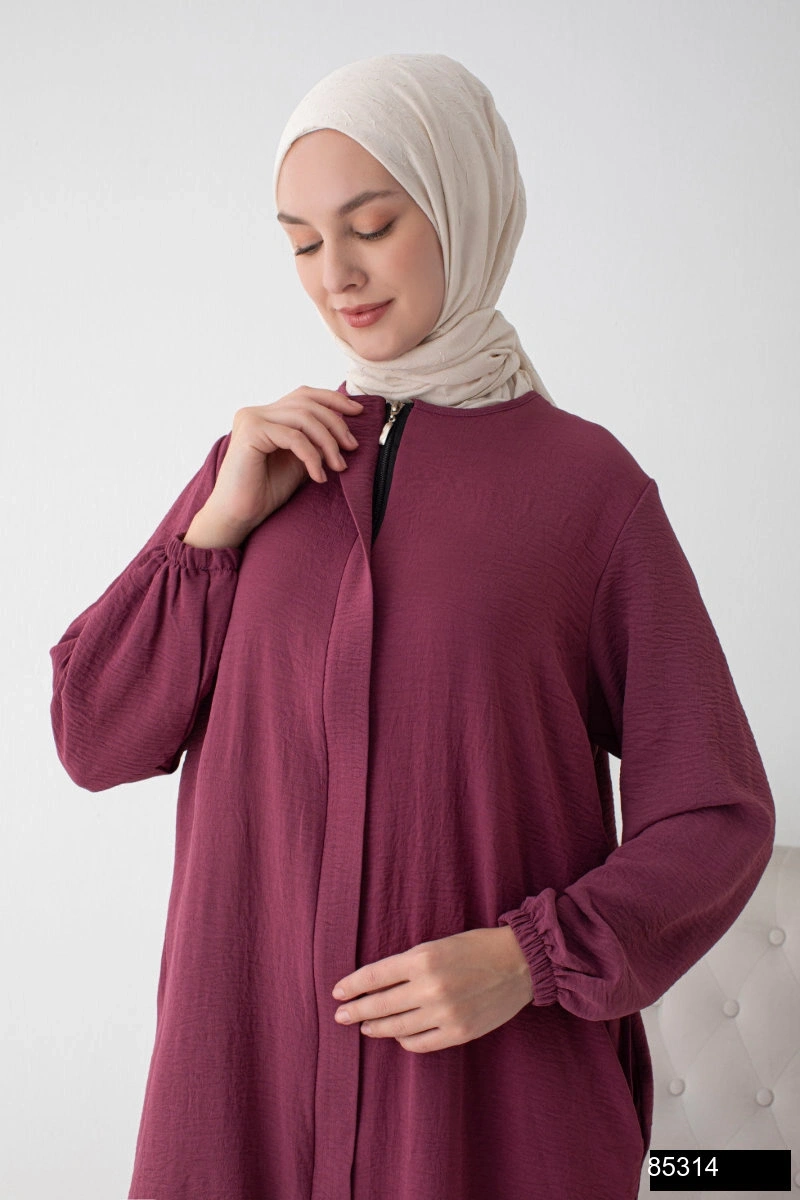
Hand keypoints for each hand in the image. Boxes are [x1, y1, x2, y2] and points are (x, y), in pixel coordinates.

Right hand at [200, 387, 364, 536]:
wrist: (238, 515)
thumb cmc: (266, 492)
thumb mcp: (298, 460)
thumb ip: (314, 441)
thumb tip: (345, 430)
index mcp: (267, 414)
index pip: (304, 395)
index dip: (333, 399)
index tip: (358, 412)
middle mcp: (257, 412)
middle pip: (307, 403)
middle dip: (336, 424)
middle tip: (352, 448)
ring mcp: (252, 418)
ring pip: (304, 418)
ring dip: (328, 443)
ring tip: (338, 466)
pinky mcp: (251, 431)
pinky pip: (294, 437)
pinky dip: (312, 457)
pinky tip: (318, 476)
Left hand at [331, 927, 532, 1053]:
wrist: (519, 963)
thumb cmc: (476, 947)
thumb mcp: (437, 945)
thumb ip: (409, 965)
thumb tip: (377, 984)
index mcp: (422, 958)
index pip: (375, 976)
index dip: (352, 985)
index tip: (337, 992)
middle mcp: (430, 987)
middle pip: (380, 1004)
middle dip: (355, 1010)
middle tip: (340, 1015)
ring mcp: (445, 1012)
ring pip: (397, 1027)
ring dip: (376, 1027)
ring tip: (365, 1026)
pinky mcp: (459, 1031)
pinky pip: (420, 1043)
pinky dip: (404, 1040)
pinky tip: (398, 1035)